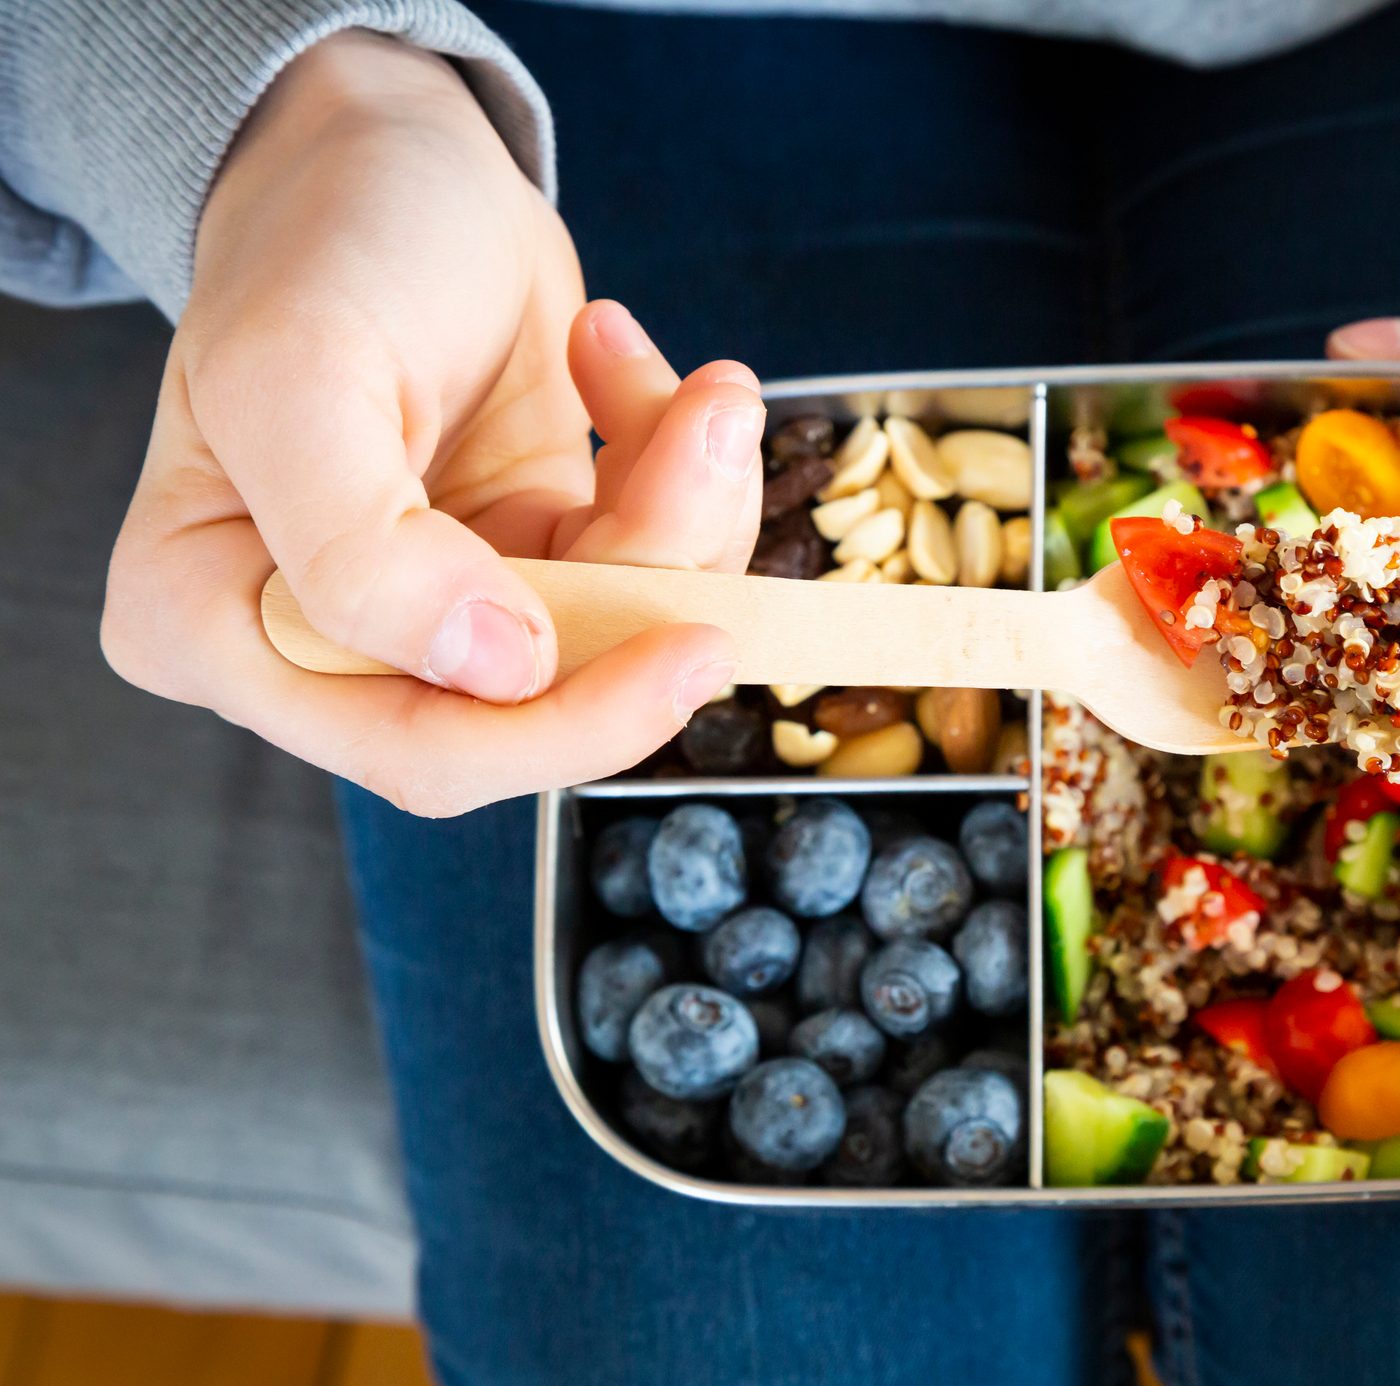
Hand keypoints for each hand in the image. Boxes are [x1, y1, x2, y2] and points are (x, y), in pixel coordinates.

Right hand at [102, 33, 764, 816]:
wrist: (388, 156)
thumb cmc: (320, 243)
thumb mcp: (302, 372)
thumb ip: (363, 552)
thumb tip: (499, 669)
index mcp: (218, 629)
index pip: (415, 747)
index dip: (567, 722)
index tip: (686, 635)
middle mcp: (330, 645)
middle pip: (544, 706)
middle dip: (658, 582)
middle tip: (714, 445)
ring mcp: (447, 607)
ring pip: (623, 631)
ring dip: (692, 507)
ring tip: (697, 386)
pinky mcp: (536, 559)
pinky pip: (650, 564)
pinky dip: (682, 468)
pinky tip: (622, 359)